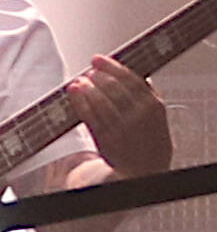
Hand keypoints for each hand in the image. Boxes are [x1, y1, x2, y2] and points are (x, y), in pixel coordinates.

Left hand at [71, 53, 175, 176]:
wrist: (145, 171)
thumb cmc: (149, 141)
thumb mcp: (158, 118)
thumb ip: (148, 96)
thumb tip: (137, 74)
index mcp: (155, 107)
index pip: (132, 80)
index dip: (112, 67)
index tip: (99, 59)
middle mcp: (140, 117)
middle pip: (114, 88)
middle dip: (98, 76)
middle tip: (89, 71)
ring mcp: (123, 129)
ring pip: (100, 100)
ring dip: (86, 87)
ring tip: (79, 80)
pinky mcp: (106, 140)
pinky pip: (90, 116)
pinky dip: (79, 101)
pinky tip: (73, 92)